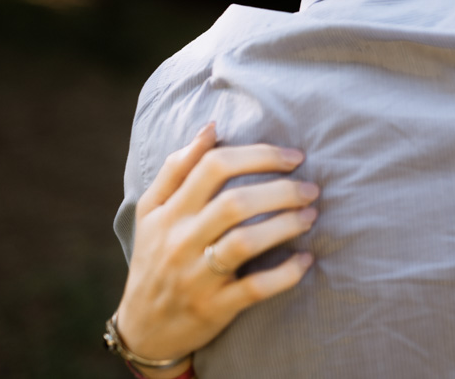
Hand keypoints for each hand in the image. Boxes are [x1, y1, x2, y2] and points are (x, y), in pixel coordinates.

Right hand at [115, 124, 318, 377]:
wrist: (142, 328)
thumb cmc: (156, 257)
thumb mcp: (152, 211)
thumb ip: (178, 167)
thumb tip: (211, 127)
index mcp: (168, 211)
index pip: (213, 167)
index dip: (259, 155)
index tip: (294, 157)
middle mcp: (180, 241)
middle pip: (234, 203)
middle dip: (281, 190)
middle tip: (310, 189)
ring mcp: (196, 276)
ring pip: (244, 243)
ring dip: (285, 225)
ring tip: (311, 216)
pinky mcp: (214, 308)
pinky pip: (254, 288)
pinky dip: (285, 273)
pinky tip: (306, 260)